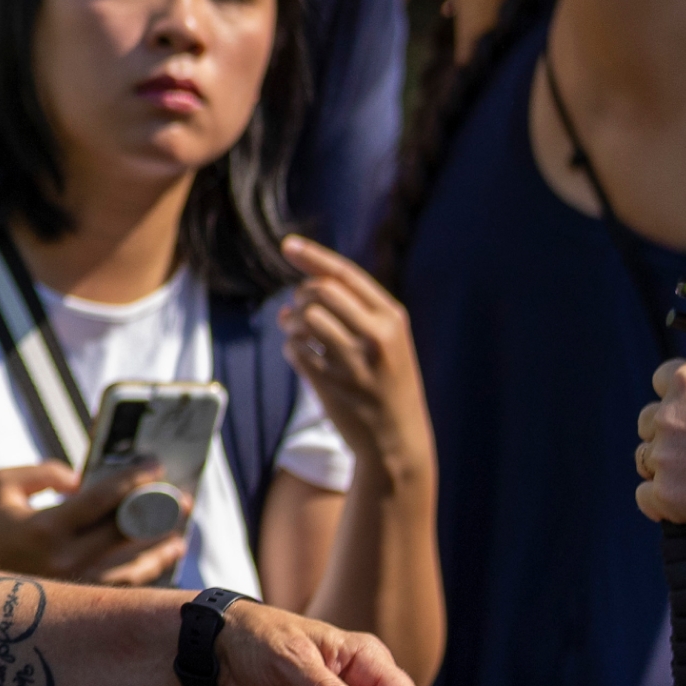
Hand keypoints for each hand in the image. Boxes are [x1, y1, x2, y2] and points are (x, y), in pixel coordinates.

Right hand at [0, 458, 189, 585]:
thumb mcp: (1, 484)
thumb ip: (43, 471)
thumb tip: (81, 479)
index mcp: (46, 527)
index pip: (102, 498)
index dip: (133, 478)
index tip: (156, 464)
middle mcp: (65, 561)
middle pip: (126, 533)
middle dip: (158, 513)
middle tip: (180, 499)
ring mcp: (74, 588)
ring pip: (132, 570)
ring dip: (159, 551)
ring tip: (178, 537)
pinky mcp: (77, 606)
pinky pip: (121, 591)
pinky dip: (143, 577)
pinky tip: (157, 565)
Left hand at [277, 237, 432, 485]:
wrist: (398, 440)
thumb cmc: (389, 383)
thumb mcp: (390, 341)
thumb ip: (358, 310)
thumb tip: (306, 282)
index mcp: (393, 319)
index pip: (346, 275)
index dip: (313, 257)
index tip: (287, 245)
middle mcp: (376, 336)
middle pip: (320, 291)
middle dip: (302, 295)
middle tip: (301, 309)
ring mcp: (353, 361)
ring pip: (304, 317)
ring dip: (291, 321)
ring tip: (296, 330)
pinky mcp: (331, 384)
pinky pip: (294, 350)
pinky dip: (292, 348)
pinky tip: (302, 356)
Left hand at [634, 360, 685, 541]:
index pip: (661, 378)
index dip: (676, 394)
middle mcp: (668, 416)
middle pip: (649, 421)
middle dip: (670, 434)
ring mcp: (664, 456)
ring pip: (646, 458)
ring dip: (666, 467)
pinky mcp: (666, 492)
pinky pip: (646, 495)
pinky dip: (662, 501)